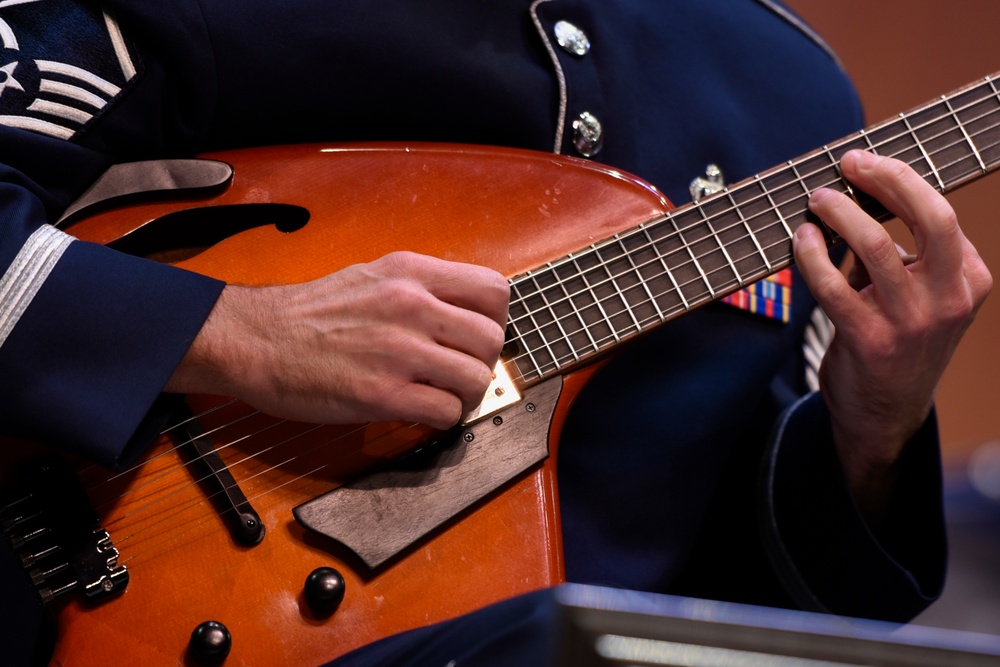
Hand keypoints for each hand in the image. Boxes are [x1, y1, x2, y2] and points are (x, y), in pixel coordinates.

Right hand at [166, 251, 509, 429]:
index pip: (494, 289)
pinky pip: (446, 412)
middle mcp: (411, 305)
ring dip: (464, 394)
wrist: (255, 339)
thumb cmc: (306, 313)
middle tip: (458, 372)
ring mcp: (398, 350)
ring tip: (440, 395)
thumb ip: (419, 288)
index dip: (494, 318)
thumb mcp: (370, 275)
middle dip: (481, 362)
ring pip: (476, 378)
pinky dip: (442, 419)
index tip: (474, 335)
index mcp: (410, 273)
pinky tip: (420, 412)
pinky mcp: (382, 394)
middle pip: (491, 338)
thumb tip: (460, 312)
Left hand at [793, 150, 991, 520]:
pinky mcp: (871, 341)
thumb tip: (855, 193)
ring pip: (876, 246)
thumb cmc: (896, 340)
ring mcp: (913, 322)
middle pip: (930, 218)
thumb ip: (898, 250)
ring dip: (839, 214)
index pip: (939, 213)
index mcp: (970, 280)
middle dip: (885, 180)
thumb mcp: (918, 294)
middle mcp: (950, 299)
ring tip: (817, 201)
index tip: (863, 163)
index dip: (898, 179)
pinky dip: (812, 255)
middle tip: (846, 166)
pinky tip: (800, 240)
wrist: (885, 412)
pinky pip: (834, 285)